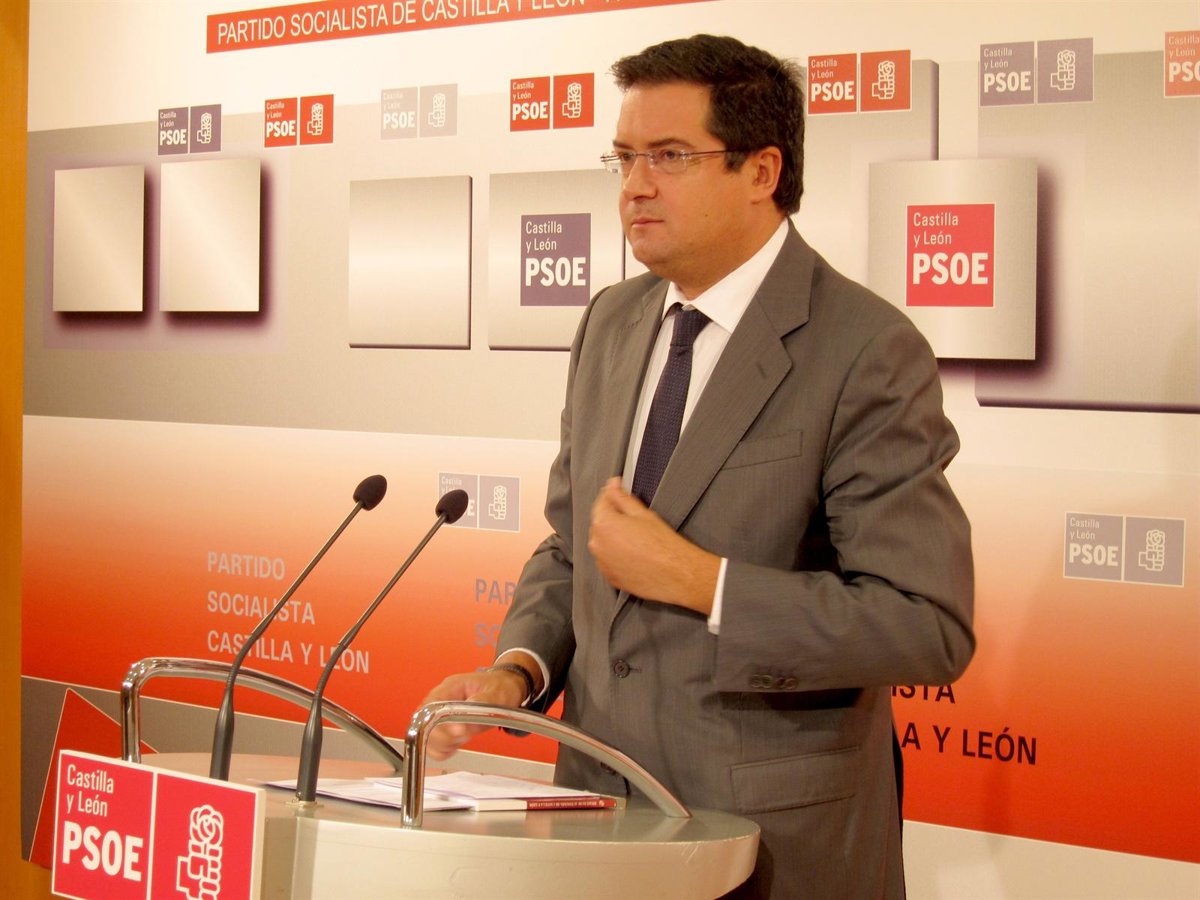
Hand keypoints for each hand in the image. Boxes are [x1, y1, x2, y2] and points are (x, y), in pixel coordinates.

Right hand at [419, 663, 532, 760]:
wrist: (506, 687)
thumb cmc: (501, 686)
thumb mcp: (498, 693)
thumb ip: (482, 706)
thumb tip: (465, 722)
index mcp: (450, 687)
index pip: (430, 707)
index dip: (439, 723)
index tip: (459, 731)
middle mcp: (441, 699)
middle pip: (423, 724)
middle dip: (443, 737)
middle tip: (465, 736)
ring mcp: (441, 713)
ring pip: (427, 736)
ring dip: (443, 744)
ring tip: (464, 738)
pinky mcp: (445, 725)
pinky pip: (435, 743)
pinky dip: (443, 749)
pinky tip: (457, 744)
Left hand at [587, 478, 719, 613]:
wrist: (675, 574)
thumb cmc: (662, 544)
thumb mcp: (642, 513)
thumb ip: (622, 496)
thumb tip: (613, 485)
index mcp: (603, 524)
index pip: (601, 502)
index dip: (611, 494)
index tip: (617, 489)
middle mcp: (597, 544)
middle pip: (601, 523)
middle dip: (613, 518)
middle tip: (634, 519)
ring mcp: (602, 563)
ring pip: (604, 543)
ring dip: (614, 538)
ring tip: (638, 539)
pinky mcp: (610, 577)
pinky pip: (609, 560)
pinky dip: (617, 555)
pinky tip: (636, 553)